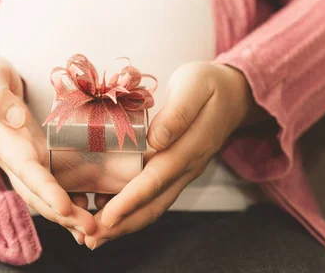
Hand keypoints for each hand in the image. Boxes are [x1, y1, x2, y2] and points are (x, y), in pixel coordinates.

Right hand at [0, 53, 96, 241]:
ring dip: (69, 213)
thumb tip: (16, 118)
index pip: (27, 171)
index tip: (65, 207)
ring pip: (47, 193)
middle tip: (91, 230)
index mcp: (5, 142)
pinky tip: (90, 208)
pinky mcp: (36, 154)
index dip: (46, 190)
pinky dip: (69, 197)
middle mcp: (16, 158)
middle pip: (39, 193)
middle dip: (63, 213)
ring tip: (94, 229)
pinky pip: (53, 181)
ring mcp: (26, 159)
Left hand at [86, 62, 259, 248]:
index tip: (107, 216)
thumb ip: (178, 113)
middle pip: (154, 204)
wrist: (234, 93)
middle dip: (122, 223)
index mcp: (190, 146)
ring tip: (96, 236)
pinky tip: (112, 215)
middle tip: (90, 238)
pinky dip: (134, 211)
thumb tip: (157, 140)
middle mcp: (188, 167)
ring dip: (126, 224)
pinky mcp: (179, 171)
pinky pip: (156, 197)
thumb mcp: (194, 86)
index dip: (130, 200)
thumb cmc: (208, 84)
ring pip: (155, 206)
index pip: (156, 179)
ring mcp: (185, 172)